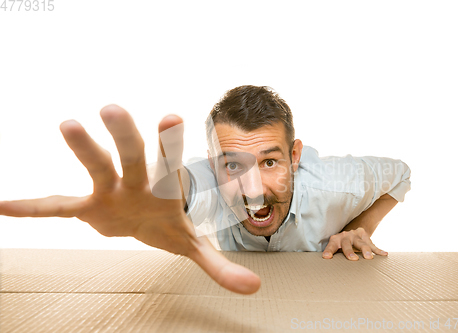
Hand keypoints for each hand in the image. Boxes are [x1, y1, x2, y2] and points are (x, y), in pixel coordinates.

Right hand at [0, 105, 259, 293]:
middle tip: (112, 108)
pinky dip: (32, 208)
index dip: (172, 143)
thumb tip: (254, 288)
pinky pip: (56, 206)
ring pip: (96, 166)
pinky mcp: (85, 206)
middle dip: (125, 136)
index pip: (171, 164)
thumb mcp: (193, 246)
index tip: (171, 116)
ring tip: (68, 123)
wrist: (142, 219)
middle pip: (131, 156)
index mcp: (165, 190)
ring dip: (82, 149)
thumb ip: (219, 265)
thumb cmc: (169, 224)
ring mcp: (108, 191)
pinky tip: (4, 206)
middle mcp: (136, 182)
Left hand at [322, 227, 387, 260]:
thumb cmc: (341, 245)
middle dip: (349, 251)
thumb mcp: (336, 248)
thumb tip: (329, 274)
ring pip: (361, 243)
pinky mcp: (365, 236)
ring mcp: (355, 235)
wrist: (352, 230)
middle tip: (353, 259)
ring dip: (365, 250)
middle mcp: (345, 236)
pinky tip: (384, 254)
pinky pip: (372, 244)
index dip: (329, 251)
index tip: (326, 257)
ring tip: (369, 257)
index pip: (331, 246)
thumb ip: (334, 256)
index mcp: (336, 240)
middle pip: (347, 244)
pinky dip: (378, 250)